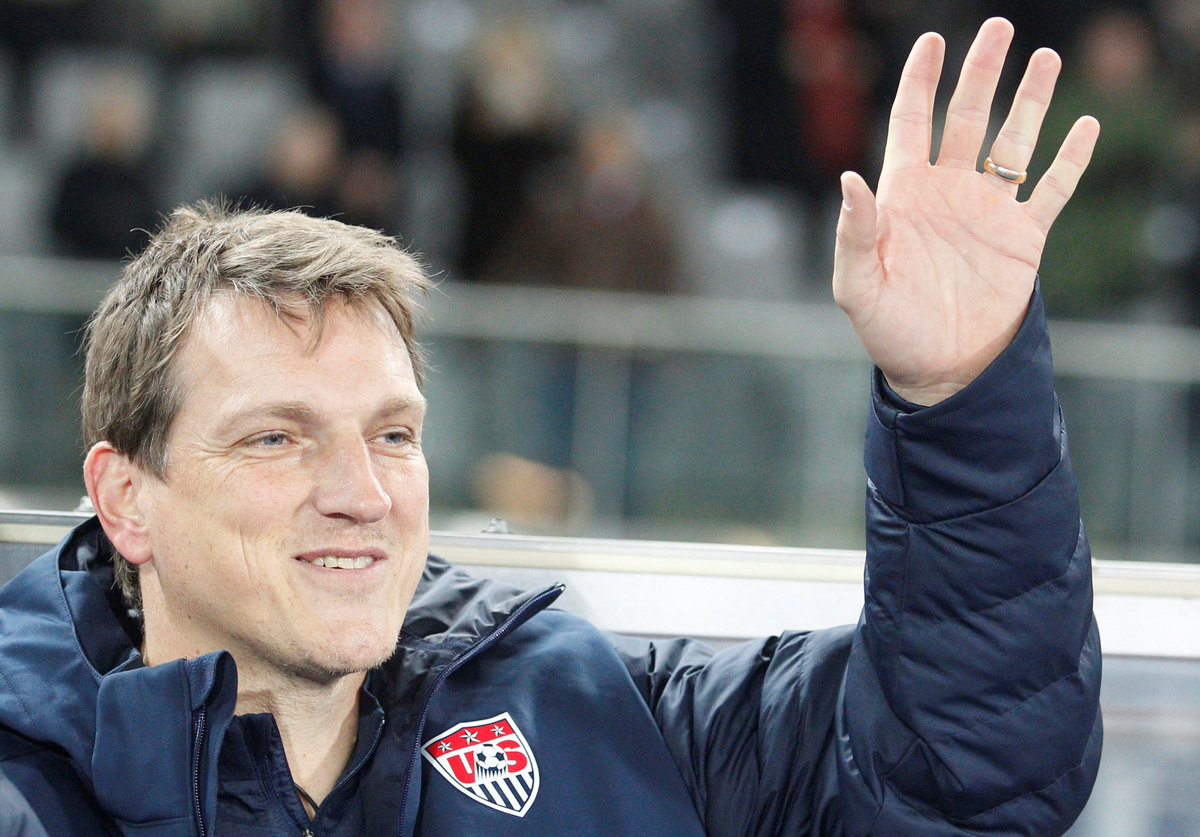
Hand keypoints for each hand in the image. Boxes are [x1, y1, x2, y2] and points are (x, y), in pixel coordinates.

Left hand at [832, 18, 1099, 404]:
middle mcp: (947, 192)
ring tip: (1045, 58)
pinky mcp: (1022, 237)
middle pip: (968, 117)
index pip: (912, 122)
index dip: (921, 81)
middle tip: (999, 27)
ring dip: (1029, 101)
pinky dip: (1068, 159)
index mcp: (904, 195)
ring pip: (1012, 142)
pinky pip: (1050, 189)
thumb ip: (853, 233)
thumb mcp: (858, 286)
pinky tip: (1084, 125)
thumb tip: (849, 179)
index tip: (932, 41)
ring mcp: (987, 212)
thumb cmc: (889, 330)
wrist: (939, 370)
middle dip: (981, 73)